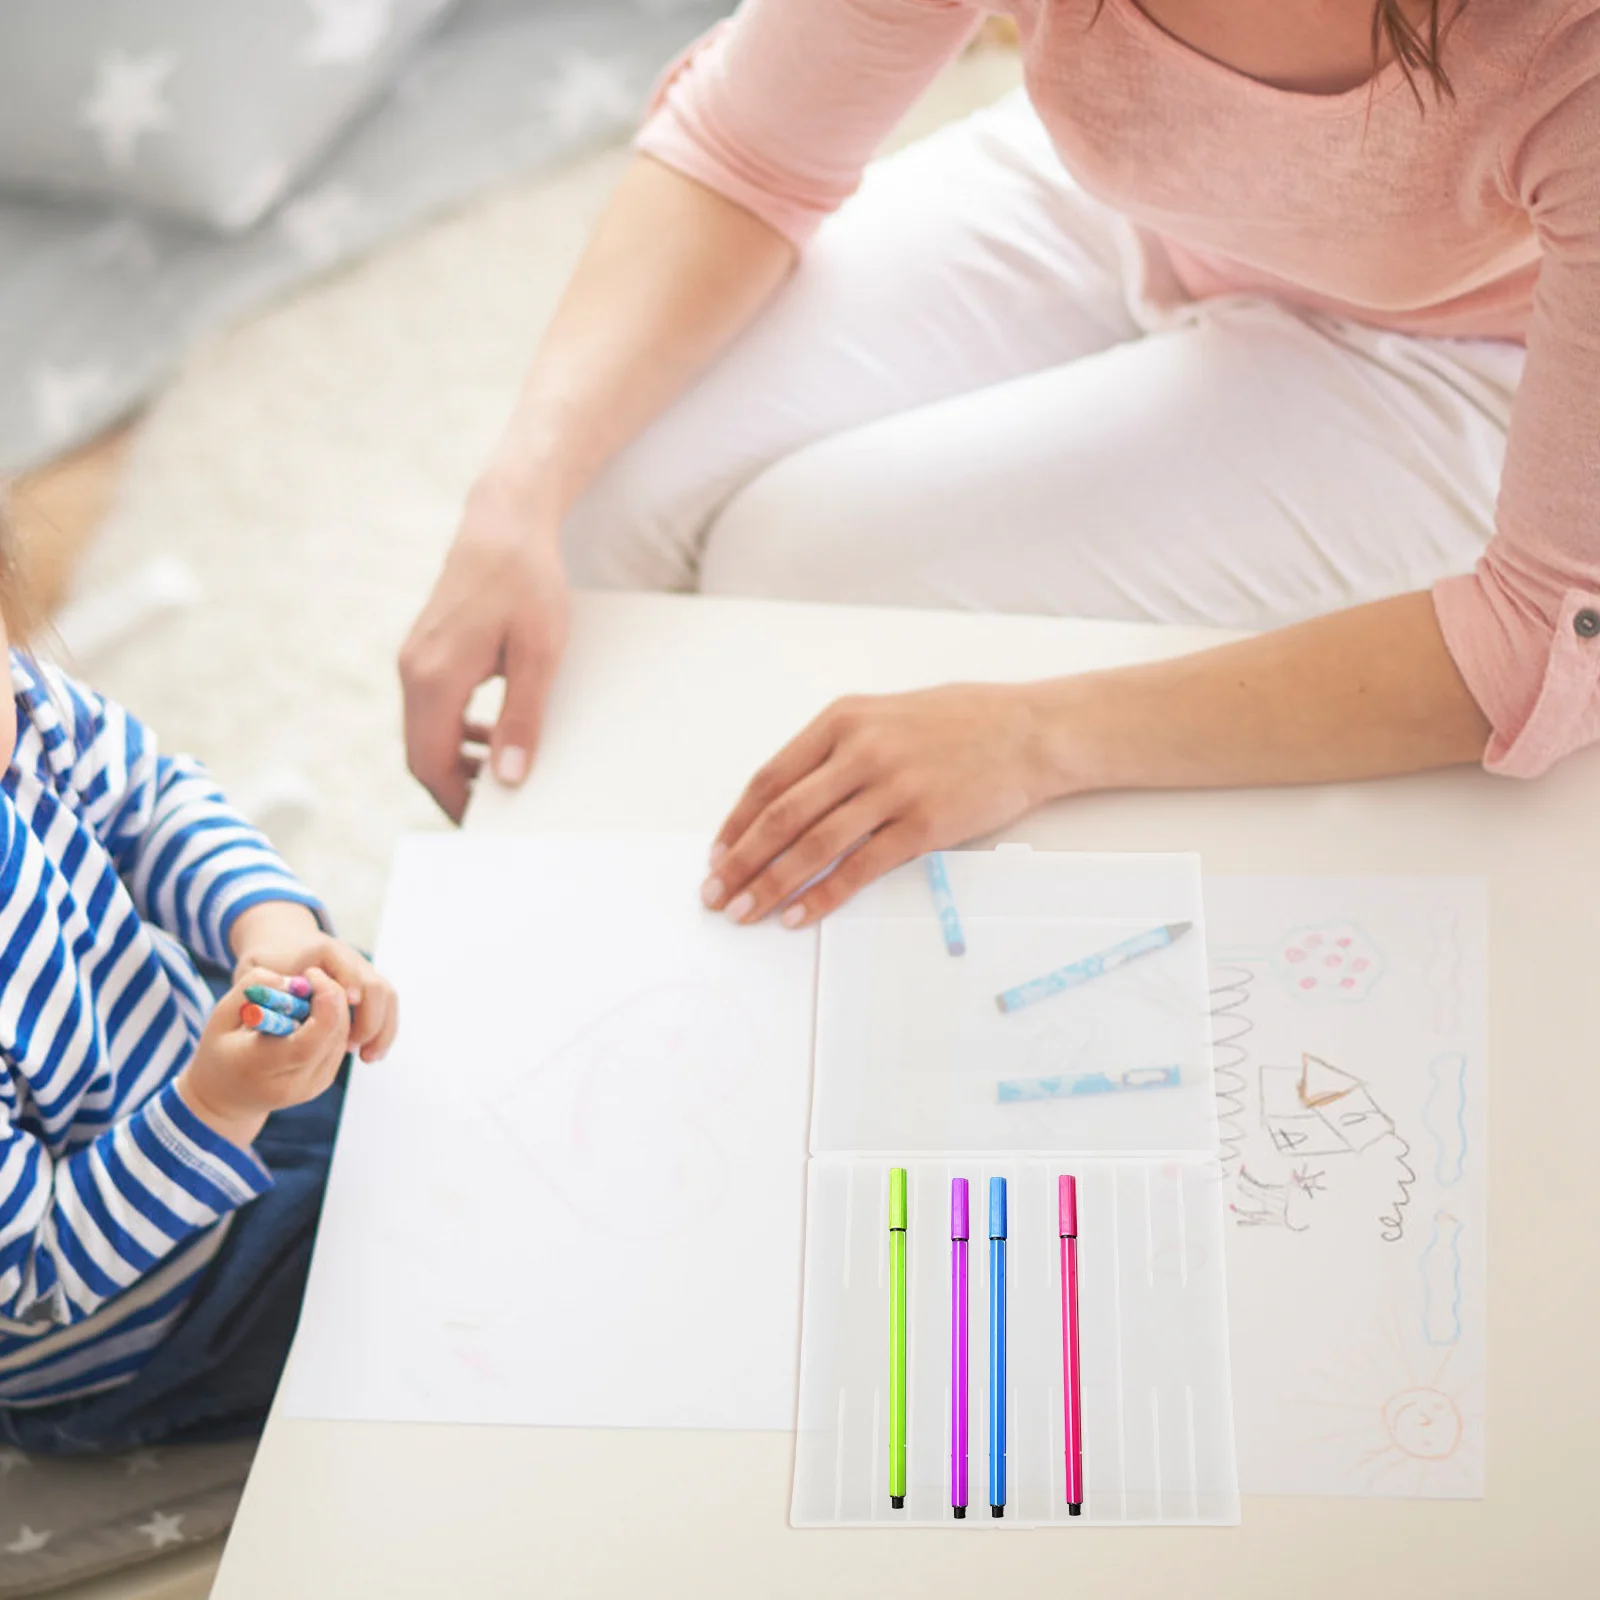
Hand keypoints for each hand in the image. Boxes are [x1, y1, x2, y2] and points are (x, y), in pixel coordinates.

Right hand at [177, 967, 352, 1149]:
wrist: (226, 1098)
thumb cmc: (220, 1051)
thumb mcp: (220, 1017)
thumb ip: (250, 990)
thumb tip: (292, 980)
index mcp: (260, 1068)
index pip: (308, 1042)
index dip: (323, 1004)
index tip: (311, 974)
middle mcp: (292, 1084)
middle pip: (333, 1034)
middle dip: (331, 996)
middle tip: (312, 975)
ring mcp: (312, 1086)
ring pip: (341, 1035)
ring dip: (334, 1007)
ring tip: (306, 995)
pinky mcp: (324, 1080)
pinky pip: (339, 1041)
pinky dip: (333, 1020)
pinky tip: (311, 1012)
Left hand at [228, 902, 397, 1063]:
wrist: (284, 946)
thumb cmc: (267, 963)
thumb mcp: (254, 970)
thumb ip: (260, 984)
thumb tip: (278, 1000)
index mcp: (322, 951)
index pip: (344, 965)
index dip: (349, 983)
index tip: (347, 1004)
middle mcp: (350, 959)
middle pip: (373, 984)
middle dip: (368, 1018)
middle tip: (350, 1047)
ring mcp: (363, 972)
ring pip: (386, 997)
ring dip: (381, 1029)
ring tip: (366, 1057)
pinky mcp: (368, 987)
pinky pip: (386, 1007)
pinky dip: (383, 1031)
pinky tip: (370, 1054)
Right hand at [400, 475, 571, 820]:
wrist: (504, 521)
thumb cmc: (527, 582)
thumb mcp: (539, 655)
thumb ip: (523, 718)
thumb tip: (512, 776)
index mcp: (434, 678)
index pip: (429, 764)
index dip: (455, 802)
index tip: (487, 826)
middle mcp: (413, 671)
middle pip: (421, 754)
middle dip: (456, 787)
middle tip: (500, 810)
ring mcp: (414, 659)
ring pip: (425, 733)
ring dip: (457, 759)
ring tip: (504, 774)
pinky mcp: (425, 650)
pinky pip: (432, 708)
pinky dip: (456, 731)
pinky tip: (491, 733)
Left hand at [701, 684, 1050, 927]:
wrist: (1028, 731)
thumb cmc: (960, 722)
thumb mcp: (884, 716)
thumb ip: (835, 752)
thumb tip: (785, 804)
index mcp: (842, 720)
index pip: (770, 779)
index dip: (736, 823)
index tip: (717, 855)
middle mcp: (861, 751)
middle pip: (781, 816)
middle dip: (740, 862)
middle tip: (714, 894)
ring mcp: (892, 788)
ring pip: (813, 845)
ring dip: (771, 885)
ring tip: (745, 911)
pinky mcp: (922, 825)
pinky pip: (859, 868)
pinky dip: (823, 896)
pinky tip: (799, 915)